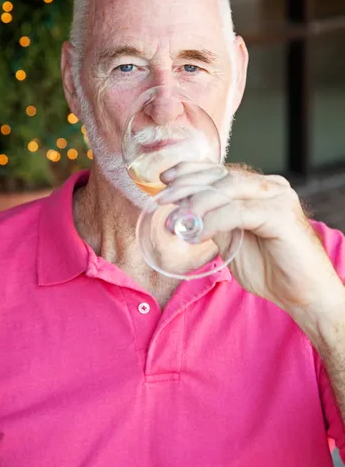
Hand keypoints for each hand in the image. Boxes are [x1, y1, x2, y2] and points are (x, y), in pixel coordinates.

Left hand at [160, 163, 343, 317]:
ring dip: (196, 205)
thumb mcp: (232, 241)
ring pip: (227, 189)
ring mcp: (277, 197)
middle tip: (162, 199)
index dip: (190, 170)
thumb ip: (214, 223)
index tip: (165, 178)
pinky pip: (237, 212)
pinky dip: (212, 221)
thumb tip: (184, 212)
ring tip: (176, 223)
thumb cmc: (271, 269)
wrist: (304, 296)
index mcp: (259, 188)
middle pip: (220, 175)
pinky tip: (196, 233)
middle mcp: (270, 186)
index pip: (220, 170)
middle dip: (186, 186)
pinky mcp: (281, 215)